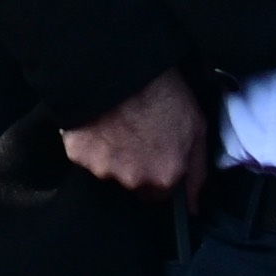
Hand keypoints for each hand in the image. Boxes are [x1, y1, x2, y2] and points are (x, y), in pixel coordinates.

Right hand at [60, 66, 210, 198]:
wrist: (121, 67)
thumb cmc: (163, 93)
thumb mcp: (197, 130)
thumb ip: (197, 173)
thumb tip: (194, 208)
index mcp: (164, 177)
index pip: (158, 195)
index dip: (155, 173)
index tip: (152, 154)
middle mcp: (134, 179)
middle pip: (131, 182)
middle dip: (132, 165)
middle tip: (133, 134)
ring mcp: (103, 168)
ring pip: (106, 169)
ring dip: (109, 153)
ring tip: (114, 124)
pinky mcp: (78, 153)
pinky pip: (83, 155)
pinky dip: (87, 142)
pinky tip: (95, 122)